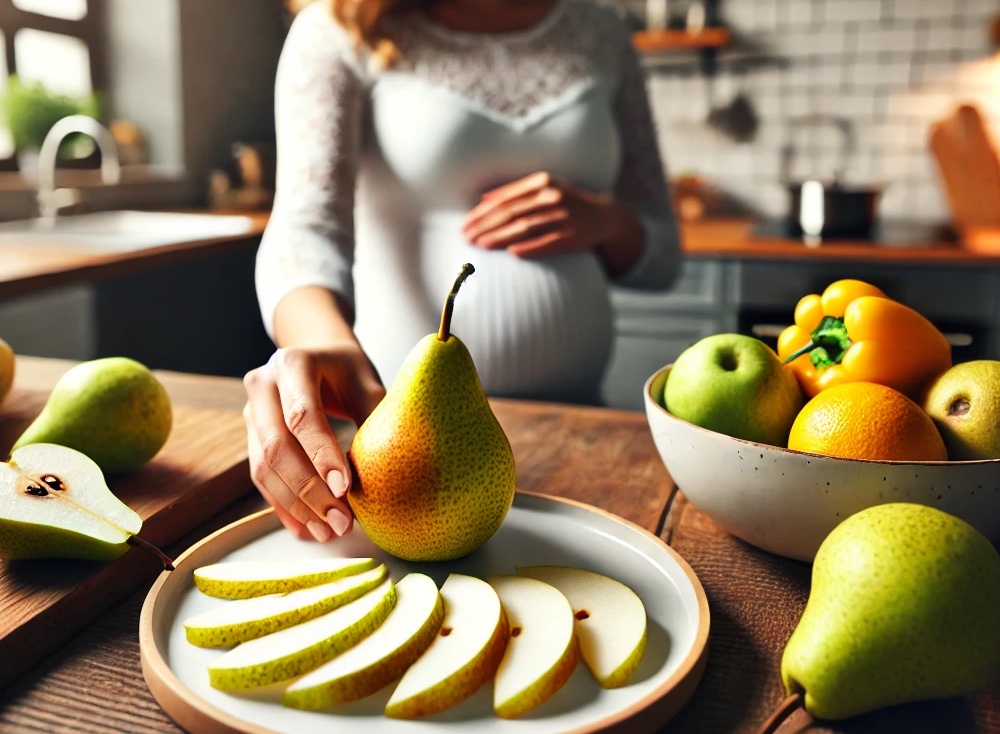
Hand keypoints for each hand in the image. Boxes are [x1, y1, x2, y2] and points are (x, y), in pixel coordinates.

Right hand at [242, 344, 385, 541]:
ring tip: (328, 531)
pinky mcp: (250, 436)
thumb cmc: (348, 371)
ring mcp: (251, 411)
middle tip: (341, 521)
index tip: (346, 488)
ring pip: (264, 468)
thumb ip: (374, 420)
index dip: (322, 454)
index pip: (303, 416)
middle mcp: (263, 385)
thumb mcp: (367, 384)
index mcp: (293, 364)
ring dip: (296, 506)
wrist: (319, 355)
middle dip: (309, 490)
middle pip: (277, 446)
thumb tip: (385, 473)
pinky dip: (284, 506)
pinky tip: (307, 528)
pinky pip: (261, 477)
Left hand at [462, 172, 619, 257]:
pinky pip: (547, 243)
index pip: (505, 198)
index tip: (465, 224)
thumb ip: (514, 191)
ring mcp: (563, 217)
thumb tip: (482, 199)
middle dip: (485, 225)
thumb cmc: (564, 202)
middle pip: (511, 212)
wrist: (602, 217)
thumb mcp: (543, 188)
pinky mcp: (572, 238)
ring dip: (500, 237)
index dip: (482, 212)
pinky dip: (529, 247)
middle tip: (467, 237)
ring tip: (480, 244)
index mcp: (542, 182)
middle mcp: (553, 196)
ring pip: (525, 227)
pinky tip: (511, 253)